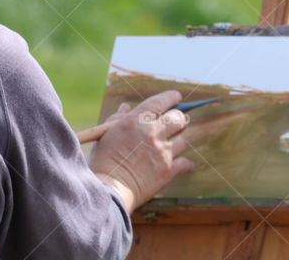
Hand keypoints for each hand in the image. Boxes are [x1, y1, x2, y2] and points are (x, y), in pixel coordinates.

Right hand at [88, 90, 193, 210]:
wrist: (108, 190)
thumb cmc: (103, 161)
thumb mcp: (106, 134)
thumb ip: (118, 118)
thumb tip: (126, 107)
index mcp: (136, 120)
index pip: (161, 101)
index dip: (172, 97)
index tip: (176, 97)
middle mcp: (153, 132)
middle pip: (178, 118)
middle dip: (177, 119)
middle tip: (173, 123)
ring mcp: (163, 151)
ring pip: (183, 139)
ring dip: (177, 141)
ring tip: (168, 146)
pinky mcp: (169, 170)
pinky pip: (186, 162)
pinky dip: (184, 163)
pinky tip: (180, 164)